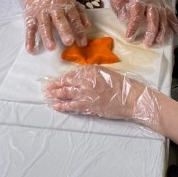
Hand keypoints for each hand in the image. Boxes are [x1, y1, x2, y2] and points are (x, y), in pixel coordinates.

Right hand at [15, 0, 88, 52]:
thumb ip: (79, 12)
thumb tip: (87, 26)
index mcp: (66, 4)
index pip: (74, 18)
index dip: (79, 30)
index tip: (83, 43)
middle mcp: (53, 8)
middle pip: (60, 20)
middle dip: (65, 31)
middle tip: (69, 42)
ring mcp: (41, 12)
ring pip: (45, 24)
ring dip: (47, 36)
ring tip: (51, 48)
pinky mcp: (30, 15)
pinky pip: (30, 27)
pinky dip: (29, 39)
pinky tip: (31, 49)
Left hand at [44, 65, 158, 124]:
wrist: (131, 98)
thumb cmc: (122, 86)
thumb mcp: (106, 73)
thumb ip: (92, 74)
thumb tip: (81, 78)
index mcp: (91, 70)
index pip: (71, 74)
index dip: (61, 78)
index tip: (55, 80)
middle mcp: (86, 80)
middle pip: (65, 82)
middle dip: (54, 86)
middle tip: (46, 88)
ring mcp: (86, 93)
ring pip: (66, 93)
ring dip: (55, 94)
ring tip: (48, 96)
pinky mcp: (88, 105)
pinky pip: (71, 105)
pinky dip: (62, 105)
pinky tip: (55, 106)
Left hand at [109, 0, 177, 46]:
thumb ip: (118, 3)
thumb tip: (124, 18)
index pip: (136, 13)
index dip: (134, 26)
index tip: (130, 37)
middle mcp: (150, 0)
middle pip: (153, 17)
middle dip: (152, 31)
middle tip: (148, 43)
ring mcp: (158, 2)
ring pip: (163, 18)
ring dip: (162, 31)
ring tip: (159, 41)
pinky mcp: (162, 3)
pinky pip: (170, 13)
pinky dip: (174, 22)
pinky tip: (177, 32)